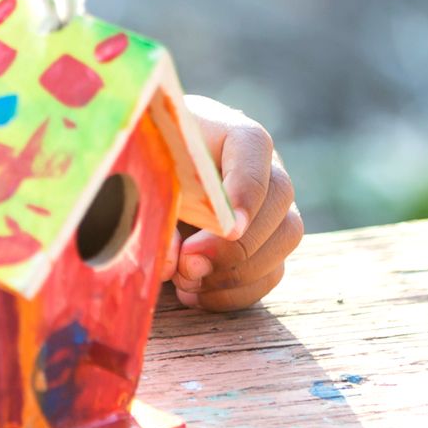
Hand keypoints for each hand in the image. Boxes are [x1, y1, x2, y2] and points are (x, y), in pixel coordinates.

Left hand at [159, 94, 300, 311]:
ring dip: (237, 271)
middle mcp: (263, 167)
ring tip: (185, 280)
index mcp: (230, 133)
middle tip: (189, 263)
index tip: (229, 228)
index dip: (246, 189)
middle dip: (236, 242)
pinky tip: (196, 294)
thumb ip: (155, 208)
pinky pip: (271, 273)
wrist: (149, 173)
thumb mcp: (142, 175)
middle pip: (280, 199)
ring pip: (285, 238)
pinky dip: (236, 292)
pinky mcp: (267, 244)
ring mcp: (271, 207)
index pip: (253, 147)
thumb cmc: (144, 165)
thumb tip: (174, 262)